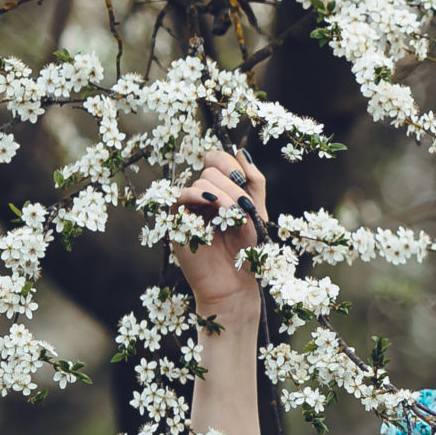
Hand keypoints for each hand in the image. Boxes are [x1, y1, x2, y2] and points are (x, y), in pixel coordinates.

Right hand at [169, 148, 268, 312]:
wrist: (235, 283)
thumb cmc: (247, 251)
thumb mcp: (257, 212)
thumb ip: (254, 182)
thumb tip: (240, 151)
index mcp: (223, 190)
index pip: (218, 159)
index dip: (230, 163)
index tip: (245, 181)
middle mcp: (204, 196)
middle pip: (211, 169)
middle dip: (231, 184)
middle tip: (243, 206)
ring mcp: (190, 208)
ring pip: (199, 181)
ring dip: (220, 192)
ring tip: (232, 212)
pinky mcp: (178, 222)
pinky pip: (180, 196)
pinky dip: (198, 194)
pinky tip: (213, 203)